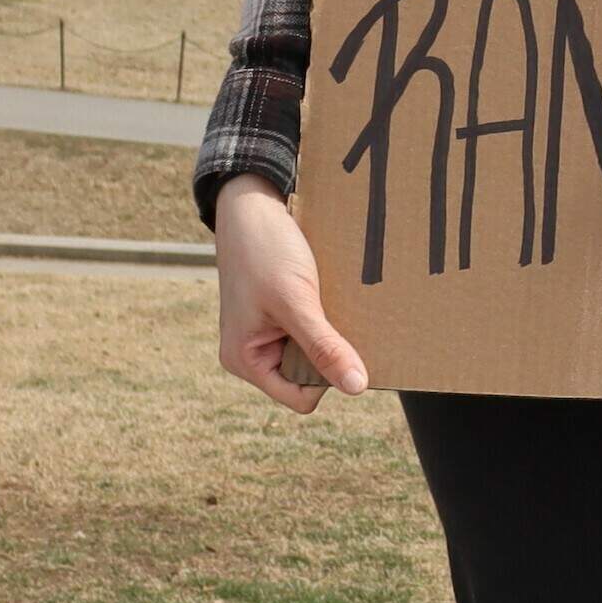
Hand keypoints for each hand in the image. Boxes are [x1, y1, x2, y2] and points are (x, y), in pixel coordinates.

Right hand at [213, 175, 368, 412]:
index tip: (343, 344)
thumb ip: (323, 346)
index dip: (327, 379)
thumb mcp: (296, 302)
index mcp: (245, 361)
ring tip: (337, 302)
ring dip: (333, 331)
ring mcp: (269, 333)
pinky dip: (330, 315)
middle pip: (311, 376)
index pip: (301, 397)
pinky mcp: (283, 313)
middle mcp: (254, 353)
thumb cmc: (264, 251)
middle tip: (342, 317)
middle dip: (331, 352)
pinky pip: (316, 328)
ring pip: (316, 350)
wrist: (252, 205)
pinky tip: (335, 294)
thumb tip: (356, 387)